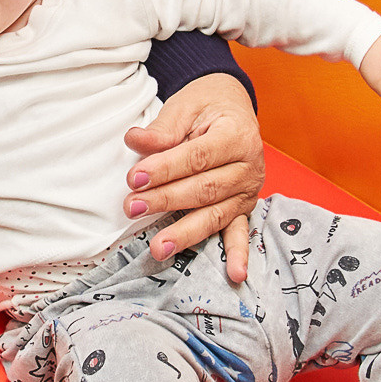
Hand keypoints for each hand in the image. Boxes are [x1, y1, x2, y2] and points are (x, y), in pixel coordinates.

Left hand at [124, 72, 262, 283]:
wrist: (232, 107)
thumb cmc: (206, 106)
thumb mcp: (185, 106)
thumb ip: (163, 128)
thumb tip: (135, 141)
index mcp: (236, 134)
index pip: (197, 157)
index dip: (165, 169)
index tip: (134, 178)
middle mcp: (249, 165)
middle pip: (204, 189)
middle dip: (165, 201)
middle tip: (131, 207)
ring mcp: (248, 190)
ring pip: (215, 215)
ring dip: (186, 233)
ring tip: (158, 247)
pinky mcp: (244, 207)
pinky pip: (240, 232)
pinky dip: (237, 254)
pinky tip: (235, 275)